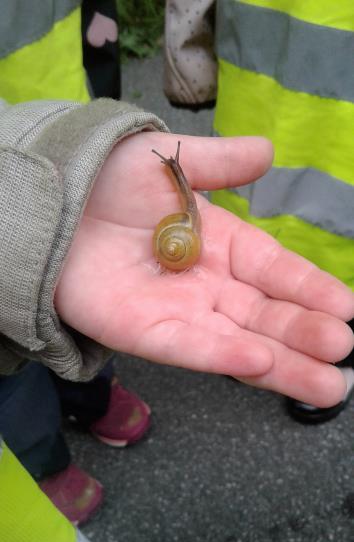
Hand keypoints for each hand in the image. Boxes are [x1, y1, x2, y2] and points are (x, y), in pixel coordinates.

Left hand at [55, 132, 353, 405]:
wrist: (53, 200)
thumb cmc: (111, 180)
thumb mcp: (173, 162)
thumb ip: (220, 163)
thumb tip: (268, 152)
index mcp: (221, 244)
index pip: (274, 270)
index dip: (310, 288)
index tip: (347, 307)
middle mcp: (207, 285)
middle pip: (264, 315)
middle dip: (306, 335)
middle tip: (345, 355)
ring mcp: (178, 312)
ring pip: (237, 343)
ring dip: (282, 364)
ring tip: (328, 386)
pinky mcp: (143, 333)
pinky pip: (187, 347)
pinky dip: (221, 355)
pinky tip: (259, 363)